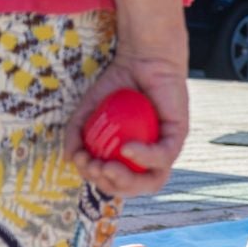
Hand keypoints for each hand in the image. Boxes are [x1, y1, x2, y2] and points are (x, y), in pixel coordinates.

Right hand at [64, 53, 188, 197]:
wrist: (142, 58)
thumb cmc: (118, 84)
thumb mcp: (88, 110)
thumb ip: (76, 133)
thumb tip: (69, 159)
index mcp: (129, 158)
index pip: (115, 182)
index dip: (96, 179)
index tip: (81, 159)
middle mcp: (149, 158)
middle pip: (133, 188)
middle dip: (109, 184)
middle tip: (94, 167)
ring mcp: (166, 148)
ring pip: (152, 181)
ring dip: (126, 180)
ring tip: (106, 166)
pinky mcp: (179, 136)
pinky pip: (164, 156)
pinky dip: (144, 156)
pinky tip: (126, 148)